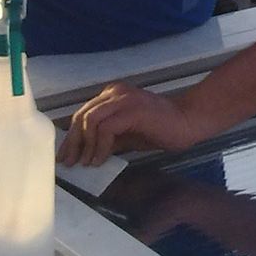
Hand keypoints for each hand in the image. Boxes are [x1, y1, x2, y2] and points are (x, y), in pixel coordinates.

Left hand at [59, 82, 210, 167]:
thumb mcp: (128, 134)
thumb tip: (87, 153)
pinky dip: (99, 146)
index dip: (72, 136)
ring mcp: (124, 99)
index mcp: (113, 95)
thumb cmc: (162, 128)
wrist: (189, 120)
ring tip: (86, 163)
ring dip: (85, 145)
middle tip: (69, 162)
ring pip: (90, 120)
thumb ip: (108, 139)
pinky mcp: (132, 111)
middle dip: (73, 142)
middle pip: (82, 116)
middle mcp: (115, 93)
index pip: (83, 113)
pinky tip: (100, 159)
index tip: (66, 155)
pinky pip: (106, 129)